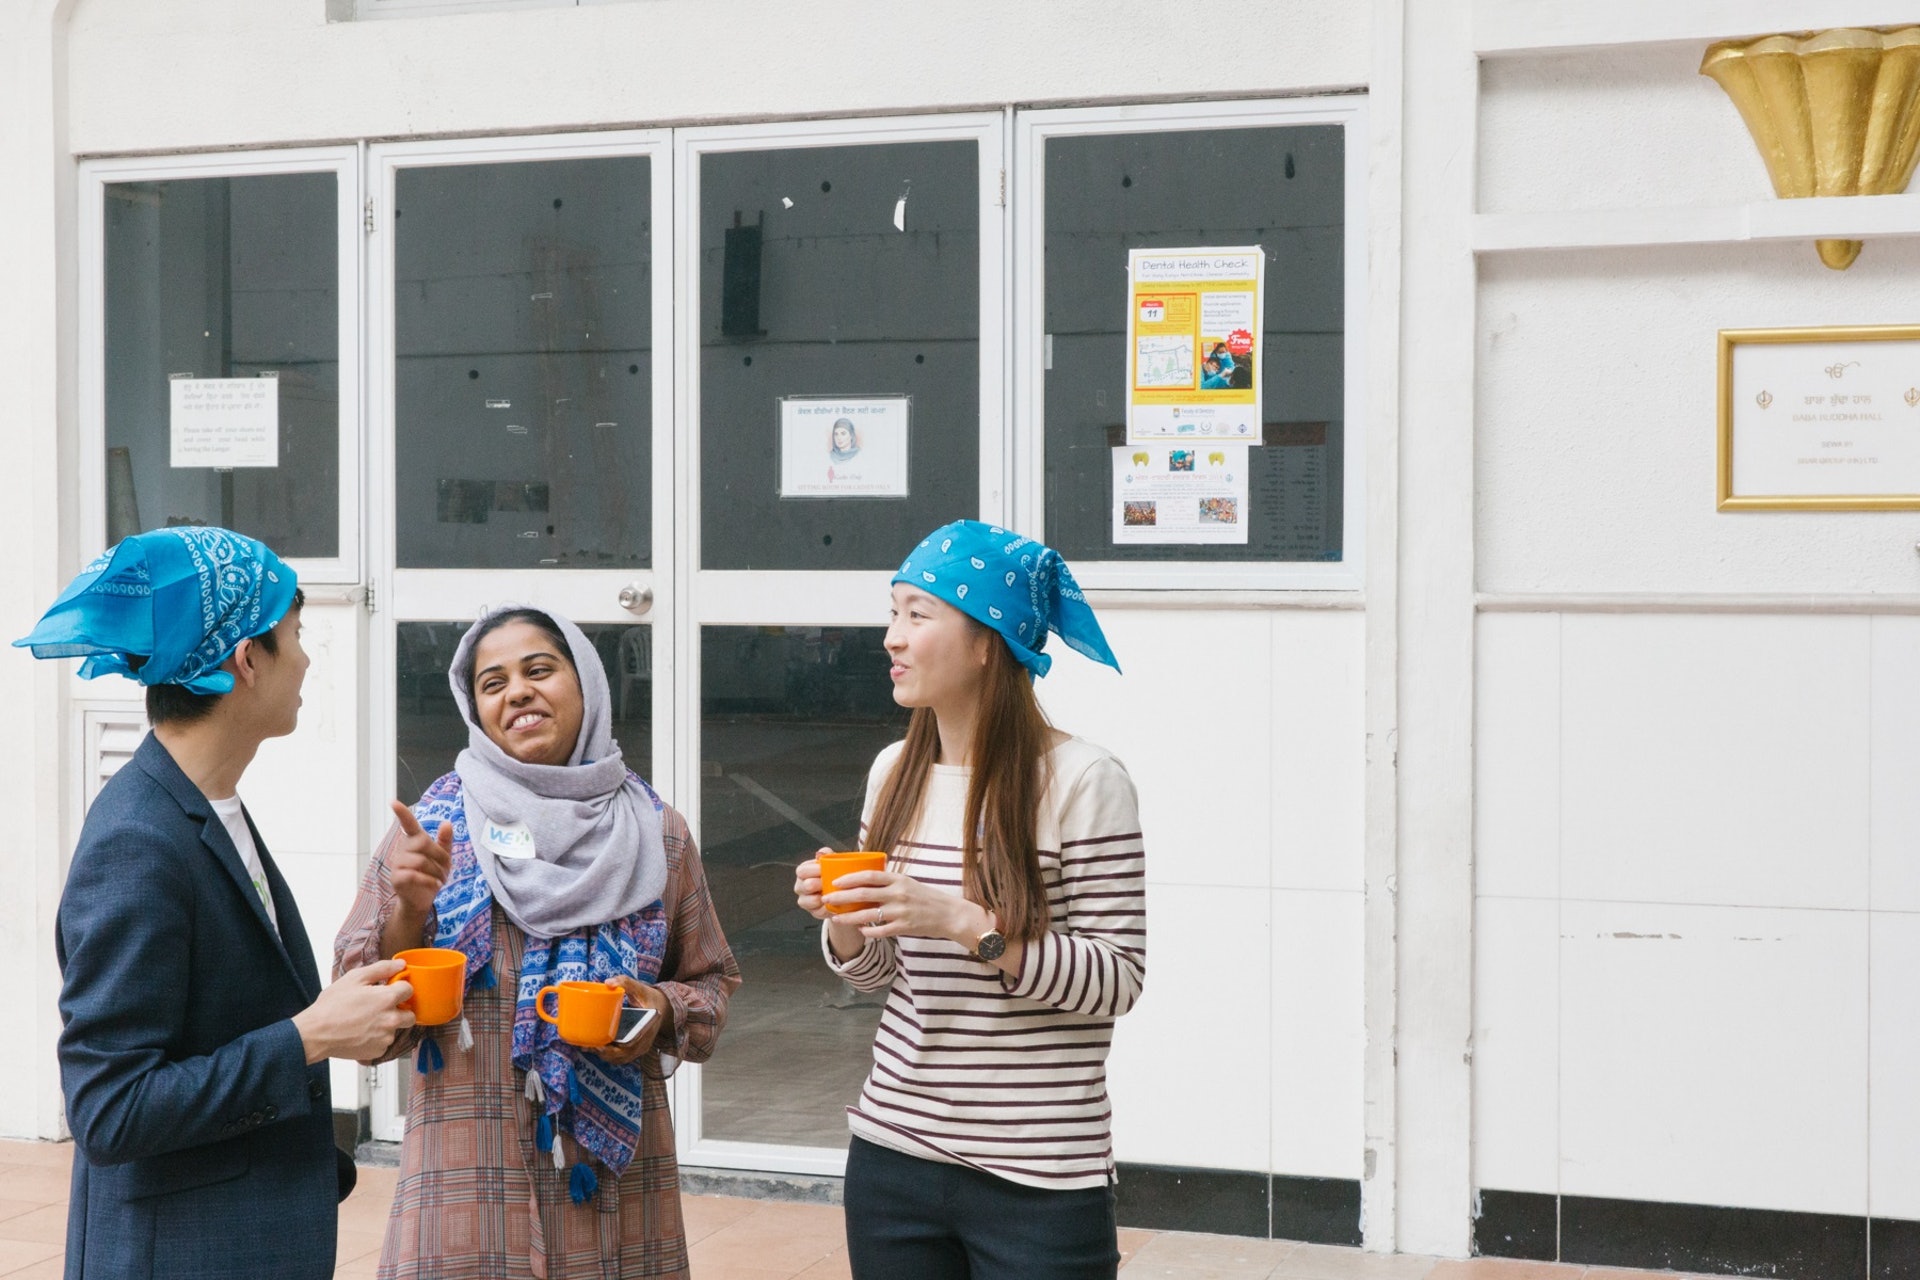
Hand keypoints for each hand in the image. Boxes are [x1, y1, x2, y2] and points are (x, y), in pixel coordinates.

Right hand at [293, 959, 415, 1064]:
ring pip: (396, 1030)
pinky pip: (384, 1043)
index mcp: (387, 999)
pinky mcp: (378, 1051)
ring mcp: (385, 1038)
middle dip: (401, 1010)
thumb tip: (401, 964)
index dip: (400, 988)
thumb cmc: (331, 1006)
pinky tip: (361, 1033)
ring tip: (365, 1021)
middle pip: (410, 1015)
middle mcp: (391, 1019)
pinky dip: (376, 1039)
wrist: (315, 1034)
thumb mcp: (354, 978)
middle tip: (383, 1008)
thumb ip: (381, 968)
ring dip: (387, 1025)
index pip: (409, 990)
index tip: (391, 990)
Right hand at [387, 800, 453, 920]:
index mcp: (413, 841)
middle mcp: (403, 850)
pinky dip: (429, 881)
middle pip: (423, 843)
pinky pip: (414, 875)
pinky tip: (436, 885)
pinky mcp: (397, 878)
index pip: (408, 825)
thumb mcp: (443, 857)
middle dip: (440, 856)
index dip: (402, 814)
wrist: (423, 899)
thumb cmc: (432, 874)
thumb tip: (447, 823)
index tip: (394, 802)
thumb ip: (445, 841)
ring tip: (441, 879)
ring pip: (420, 861)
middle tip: (446, 869)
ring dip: (436, 871)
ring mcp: (397, 864)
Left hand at [589, 978, 667, 1065]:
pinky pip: (622, 1057)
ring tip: (590, 1047)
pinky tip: (598, 1048)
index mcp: (647, 1028)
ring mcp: (641, 1047)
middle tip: (589, 1046)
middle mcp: (644, 1041)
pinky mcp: (636, 1049)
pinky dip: (610, 1055)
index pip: (630, 1045)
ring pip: (621, 1058)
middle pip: (623, 1055)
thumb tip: (608, 982)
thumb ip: (625, 982)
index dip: (614, 1050)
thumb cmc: (649, 997)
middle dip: (605, 1054)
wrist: (663, 1006)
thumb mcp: (640, 988)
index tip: (599, 1046)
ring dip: (606, 1056)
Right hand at [793, 849, 833, 920]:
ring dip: (823, 898)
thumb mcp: (832, 862)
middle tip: (830, 883)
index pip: (802, 870)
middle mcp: (801, 886)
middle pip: (805, 886)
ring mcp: (805, 900)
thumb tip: (823, 852)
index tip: (825, 870)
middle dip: (818, 884)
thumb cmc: (834, 874)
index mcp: (803, 872)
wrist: (842, 892)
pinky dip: (828, 908)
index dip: (814, 870)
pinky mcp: (813, 912)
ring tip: (833, 894)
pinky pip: (819, 912)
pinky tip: (835, 904)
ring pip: (810, 901)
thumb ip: (827, 855)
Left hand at [827, 867, 982, 947]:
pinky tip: (859, 930)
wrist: (949, 914)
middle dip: (841, 897)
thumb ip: (889, 881)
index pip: (869, 876)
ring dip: (848, 917)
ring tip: (835, 917)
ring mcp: (900, 911)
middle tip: (826, 899)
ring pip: (867, 915)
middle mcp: (898, 894)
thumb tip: (865, 879)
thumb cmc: (926, 897)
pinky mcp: (903, 927)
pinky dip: (867, 931)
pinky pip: (879, 930)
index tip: (835, 881)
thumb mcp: (908, 883)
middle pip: (863, 894)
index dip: (850, 878)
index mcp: (898, 879)